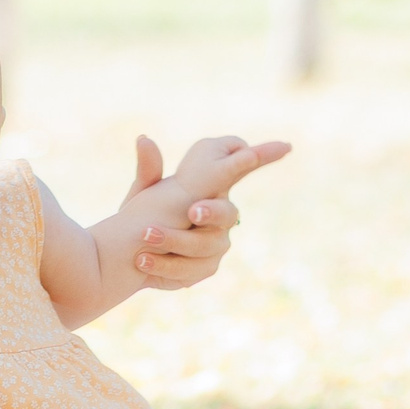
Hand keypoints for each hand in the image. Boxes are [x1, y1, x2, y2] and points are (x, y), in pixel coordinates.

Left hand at [120, 133, 291, 289]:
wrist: (128, 256)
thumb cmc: (143, 217)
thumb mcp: (143, 193)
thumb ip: (148, 171)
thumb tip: (143, 138)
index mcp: (210, 192)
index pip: (239, 172)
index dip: (261, 156)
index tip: (281, 145)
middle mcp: (219, 220)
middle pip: (227, 214)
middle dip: (212, 211)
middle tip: (192, 210)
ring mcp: (215, 246)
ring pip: (204, 245)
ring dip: (173, 240)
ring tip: (144, 235)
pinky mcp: (203, 269)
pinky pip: (189, 270)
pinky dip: (164, 265)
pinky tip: (142, 261)